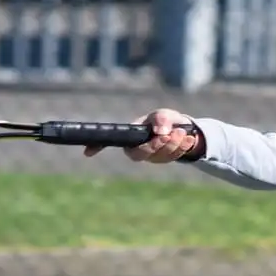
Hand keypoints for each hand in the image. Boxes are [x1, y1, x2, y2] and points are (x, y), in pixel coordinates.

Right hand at [82, 108, 200, 163]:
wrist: (181, 129)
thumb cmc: (164, 120)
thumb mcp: (162, 114)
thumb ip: (160, 119)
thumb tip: (160, 131)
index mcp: (131, 136)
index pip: (110, 142)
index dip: (97, 147)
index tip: (86, 152)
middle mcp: (138, 149)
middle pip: (141, 154)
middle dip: (157, 145)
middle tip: (171, 133)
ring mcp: (151, 157)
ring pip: (160, 156)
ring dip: (173, 145)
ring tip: (183, 132)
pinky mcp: (164, 160)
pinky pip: (173, 157)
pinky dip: (182, 147)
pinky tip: (189, 138)